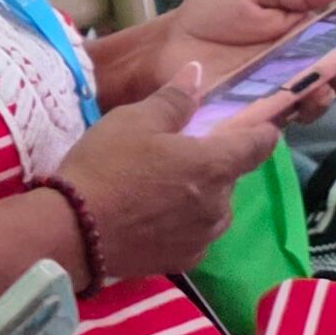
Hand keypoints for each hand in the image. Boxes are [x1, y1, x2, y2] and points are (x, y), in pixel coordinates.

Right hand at [49, 63, 292, 284]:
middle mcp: (219, 204)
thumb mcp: (135, 120)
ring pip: (214, 208)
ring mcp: (202, 237)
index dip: (262, 132)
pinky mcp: (183, 261)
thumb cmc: (107, 166)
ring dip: (200, 196)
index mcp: (214, 165)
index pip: (259, 145)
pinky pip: (195, 235)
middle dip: (213, 164)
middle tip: (178, 156)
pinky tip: (154, 218)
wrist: (73, 231)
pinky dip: (183, 224)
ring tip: (164, 189)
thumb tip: (197, 73)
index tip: (257, 126)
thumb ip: (174, 99)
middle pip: (230, 177)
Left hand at [95, 0, 335, 126]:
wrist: (165, 47)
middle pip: (334, 74)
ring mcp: (278, 93)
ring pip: (313, 100)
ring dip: (324, 97)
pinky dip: (292, 115)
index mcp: (301, 32)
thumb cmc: (208, 15)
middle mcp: (296, 66)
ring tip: (322, 89)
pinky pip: (283, 120)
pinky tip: (294, 106)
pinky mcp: (257, 116)